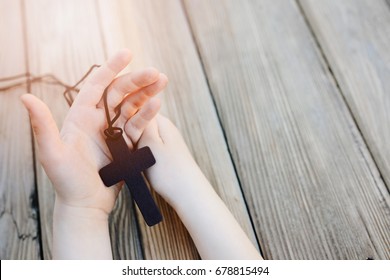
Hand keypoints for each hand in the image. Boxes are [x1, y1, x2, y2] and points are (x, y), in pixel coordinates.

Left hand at [21, 49, 167, 215]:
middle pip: (120, 93)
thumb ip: (42, 126)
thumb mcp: (52, 154)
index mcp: (81, 117)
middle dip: (137, 80)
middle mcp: (98, 120)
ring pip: (132, 106)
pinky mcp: (126, 143)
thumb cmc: (65, 181)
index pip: (97, 86)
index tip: (127, 54)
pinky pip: (139, 125)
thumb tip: (26, 97)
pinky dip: (148, 114)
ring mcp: (114, 131)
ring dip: (147, 93)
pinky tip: (158, 105)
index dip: (111, 68)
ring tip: (162, 82)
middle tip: (155, 73)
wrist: (86, 204)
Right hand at [134, 114, 205, 205]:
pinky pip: (147, 149)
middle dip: (129, 134)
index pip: (137, 108)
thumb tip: (134, 108)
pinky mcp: (165, 154)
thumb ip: (141, 125)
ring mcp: (166, 141)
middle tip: (129, 148)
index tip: (122, 132)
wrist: (189, 194)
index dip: (126, 119)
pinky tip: (143, 165)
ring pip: (141, 138)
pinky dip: (142, 155)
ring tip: (137, 158)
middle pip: (138, 123)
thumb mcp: (150, 145)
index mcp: (162, 122)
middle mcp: (165, 128)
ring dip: (135, 146)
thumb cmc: (170, 172)